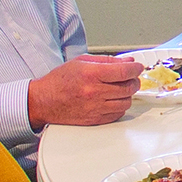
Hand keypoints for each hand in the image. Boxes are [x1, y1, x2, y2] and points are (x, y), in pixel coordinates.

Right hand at [27, 55, 142, 129]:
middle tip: (130, 77)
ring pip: (126, 102)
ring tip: (120, 88)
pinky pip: (118, 114)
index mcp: (91, 75)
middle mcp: (94, 92)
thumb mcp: (81, 62)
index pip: (124, 72)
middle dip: (134, 80)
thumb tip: (128, 61)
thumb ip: (107, 61)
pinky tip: (113, 99)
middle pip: (129, 87)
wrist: (43, 101)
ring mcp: (95, 108)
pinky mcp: (95, 120)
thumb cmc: (59, 81)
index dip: (135, 68)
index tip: (138, 67)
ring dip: (127, 94)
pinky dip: (120, 106)